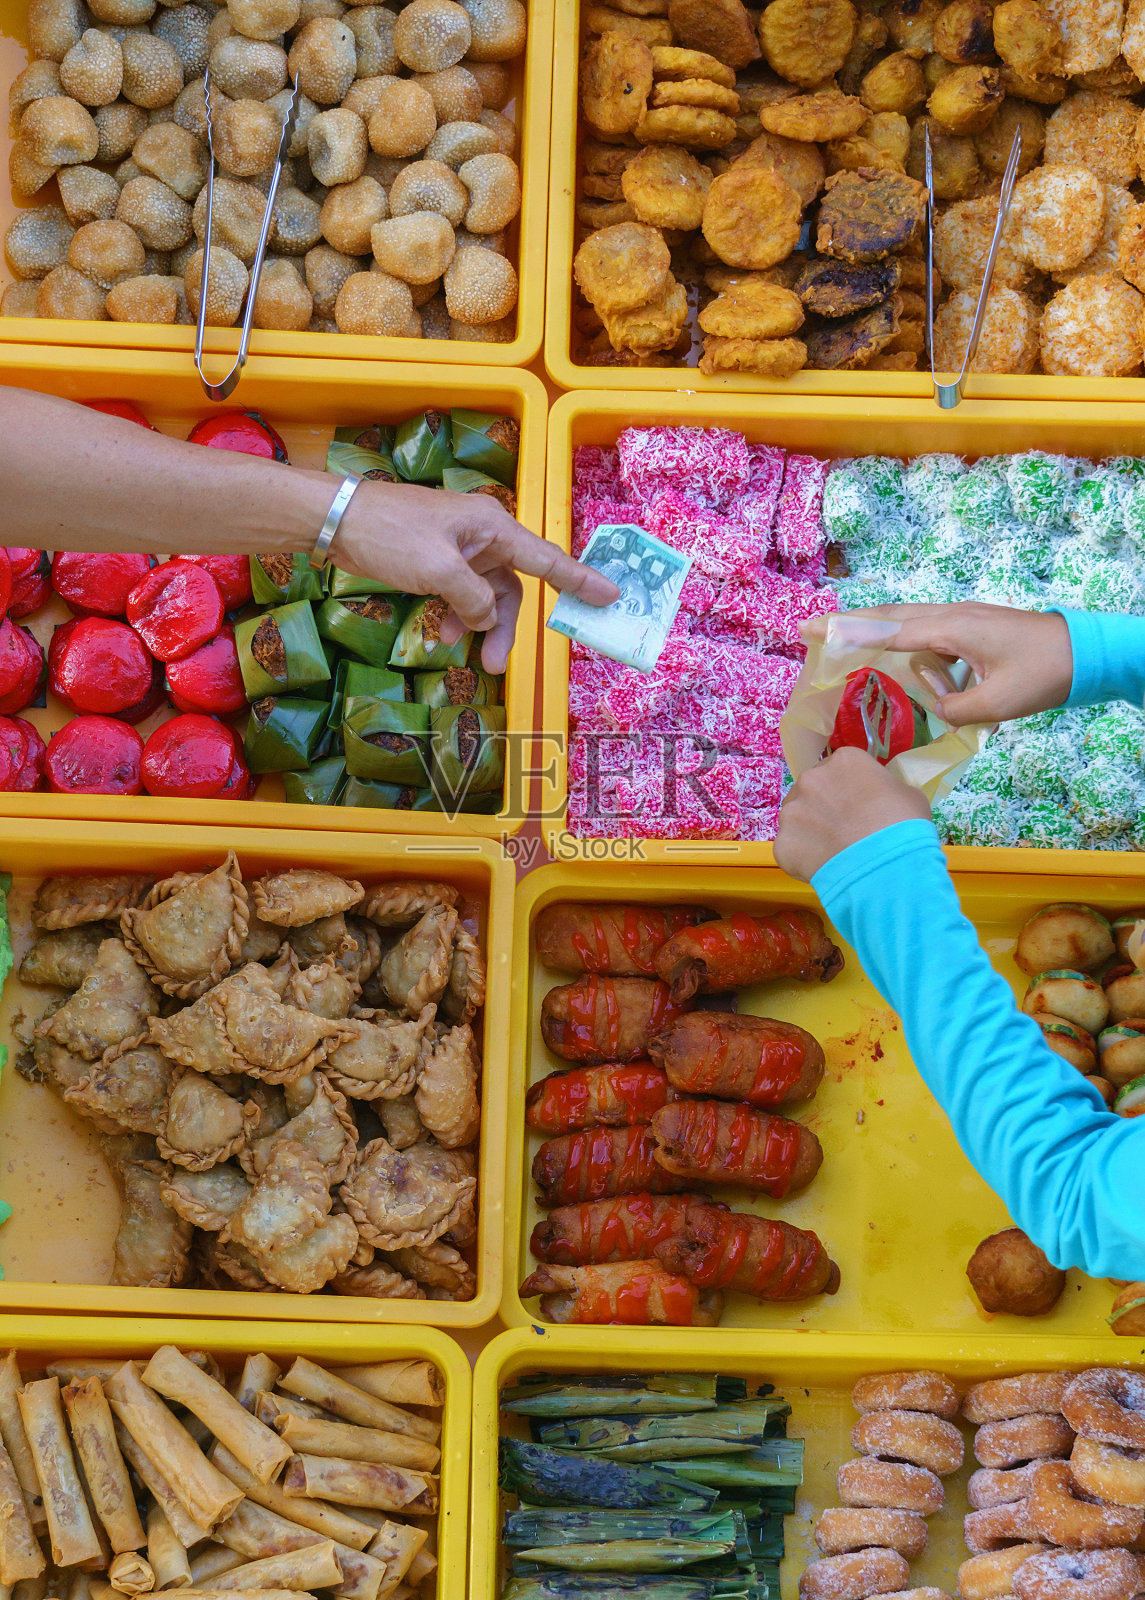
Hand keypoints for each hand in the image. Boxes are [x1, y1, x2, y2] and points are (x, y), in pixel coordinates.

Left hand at [334, 480, 618, 672]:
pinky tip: (441, 637)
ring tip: (463, 656)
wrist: (337, 520)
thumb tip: (487, 618)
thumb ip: (473, 598)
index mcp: (492, 527)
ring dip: (478, 626)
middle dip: (504, 627)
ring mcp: (460, 549)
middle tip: (493, 664)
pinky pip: (461, 595)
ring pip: (486, 596)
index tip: (611, 595)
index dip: (580, 580)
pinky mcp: (438, 561)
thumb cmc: (389, 534)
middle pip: (513, 588)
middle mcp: (483, 536)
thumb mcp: (437, 570)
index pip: (547, 558)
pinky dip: (456, 616)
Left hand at [774, 748, 931, 881]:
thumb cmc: (905, 827)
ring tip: (834, 853)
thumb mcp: (907, 794)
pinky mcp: (782, 844)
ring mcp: (792, 812)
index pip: (840, 770)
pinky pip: (791, 849)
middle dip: (825, 809)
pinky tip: (824, 869)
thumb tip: (877, 798)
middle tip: (845, 832)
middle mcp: (811, 779)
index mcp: (843, 761)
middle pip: (813, 791)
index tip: (859, 808)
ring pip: (797, 819)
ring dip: (811, 832)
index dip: (849, 790)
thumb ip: (884, 788)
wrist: (887, 869)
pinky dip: (804, 860)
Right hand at [802, 602, 1073, 726]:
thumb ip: (954, 709)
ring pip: (904, 618)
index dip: (850, 635)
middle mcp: (951, 616)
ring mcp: (960, 618)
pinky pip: (922, 630)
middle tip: (807, 629)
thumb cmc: (1044, 673)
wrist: (1085, 652)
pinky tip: (889, 654)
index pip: (890, 631)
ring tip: (837, 639)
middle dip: (847, 622)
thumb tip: (934, 706)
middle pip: (889, 615)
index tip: (814, 633)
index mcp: (953, 629)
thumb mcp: (997, 704)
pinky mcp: (968, 627)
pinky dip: (897, 637)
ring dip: (870, 628)